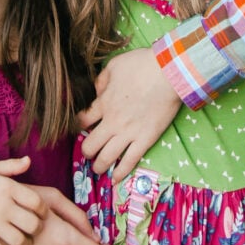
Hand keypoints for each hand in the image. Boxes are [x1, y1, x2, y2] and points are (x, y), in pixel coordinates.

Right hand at [0, 156, 46, 244]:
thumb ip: (11, 166)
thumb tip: (29, 160)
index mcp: (7, 187)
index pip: (37, 202)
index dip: (43, 211)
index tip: (39, 213)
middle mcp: (2, 205)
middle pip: (33, 225)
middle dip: (37, 229)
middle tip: (33, 229)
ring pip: (20, 241)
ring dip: (25, 244)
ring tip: (22, 241)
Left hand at [78, 48, 181, 181]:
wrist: (167, 72)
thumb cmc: (141, 65)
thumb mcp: (114, 66)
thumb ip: (101, 80)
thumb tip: (97, 92)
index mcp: (103, 103)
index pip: (81, 121)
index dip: (78, 127)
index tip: (80, 129)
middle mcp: (112, 122)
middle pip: (90, 145)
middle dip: (86, 151)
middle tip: (88, 152)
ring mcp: (128, 133)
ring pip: (106, 158)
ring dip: (99, 166)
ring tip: (98, 169)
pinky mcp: (145, 140)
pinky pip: (129, 161)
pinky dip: (120, 173)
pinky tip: (115, 179)